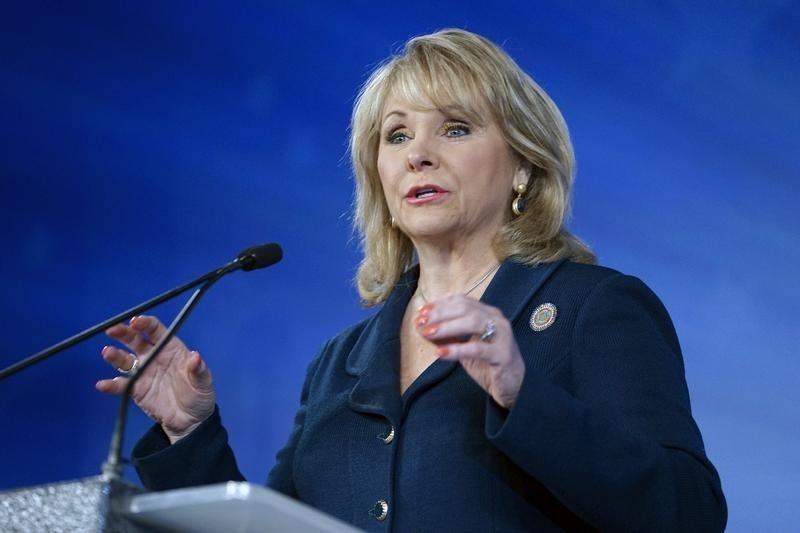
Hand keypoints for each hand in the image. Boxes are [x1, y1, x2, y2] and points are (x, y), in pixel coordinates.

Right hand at [95, 315, 215, 442]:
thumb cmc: (199, 395)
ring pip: (125, 360)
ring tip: (107, 353)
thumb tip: (196, 356)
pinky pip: (121, 385)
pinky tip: (102, 385)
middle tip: (112, 330)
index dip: (144, 324)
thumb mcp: (203, 381)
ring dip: (115, 356)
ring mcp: (143, 372)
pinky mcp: (136, 390)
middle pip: (135, 340)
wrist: (190, 420)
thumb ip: (198, 369)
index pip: (155, 331)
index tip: (135, 321)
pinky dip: (111, 385)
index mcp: (171, 348)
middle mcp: (154, 357)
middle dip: (124, 333)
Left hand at [415, 296, 524, 408]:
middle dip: (440, 313)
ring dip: (447, 327)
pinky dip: (457, 349)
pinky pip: (478, 349)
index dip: (440, 305)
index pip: (461, 301)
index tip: (420, 313)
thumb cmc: (487, 363)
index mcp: (487, 313)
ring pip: (472, 322)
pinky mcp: (503, 355)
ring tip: (428, 333)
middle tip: (420, 322)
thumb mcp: (464, 346)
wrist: (513, 386)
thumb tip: (421, 326)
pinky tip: (441, 353)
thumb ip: (447, 335)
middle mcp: (497, 319)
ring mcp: (502, 336)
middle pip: (465, 308)